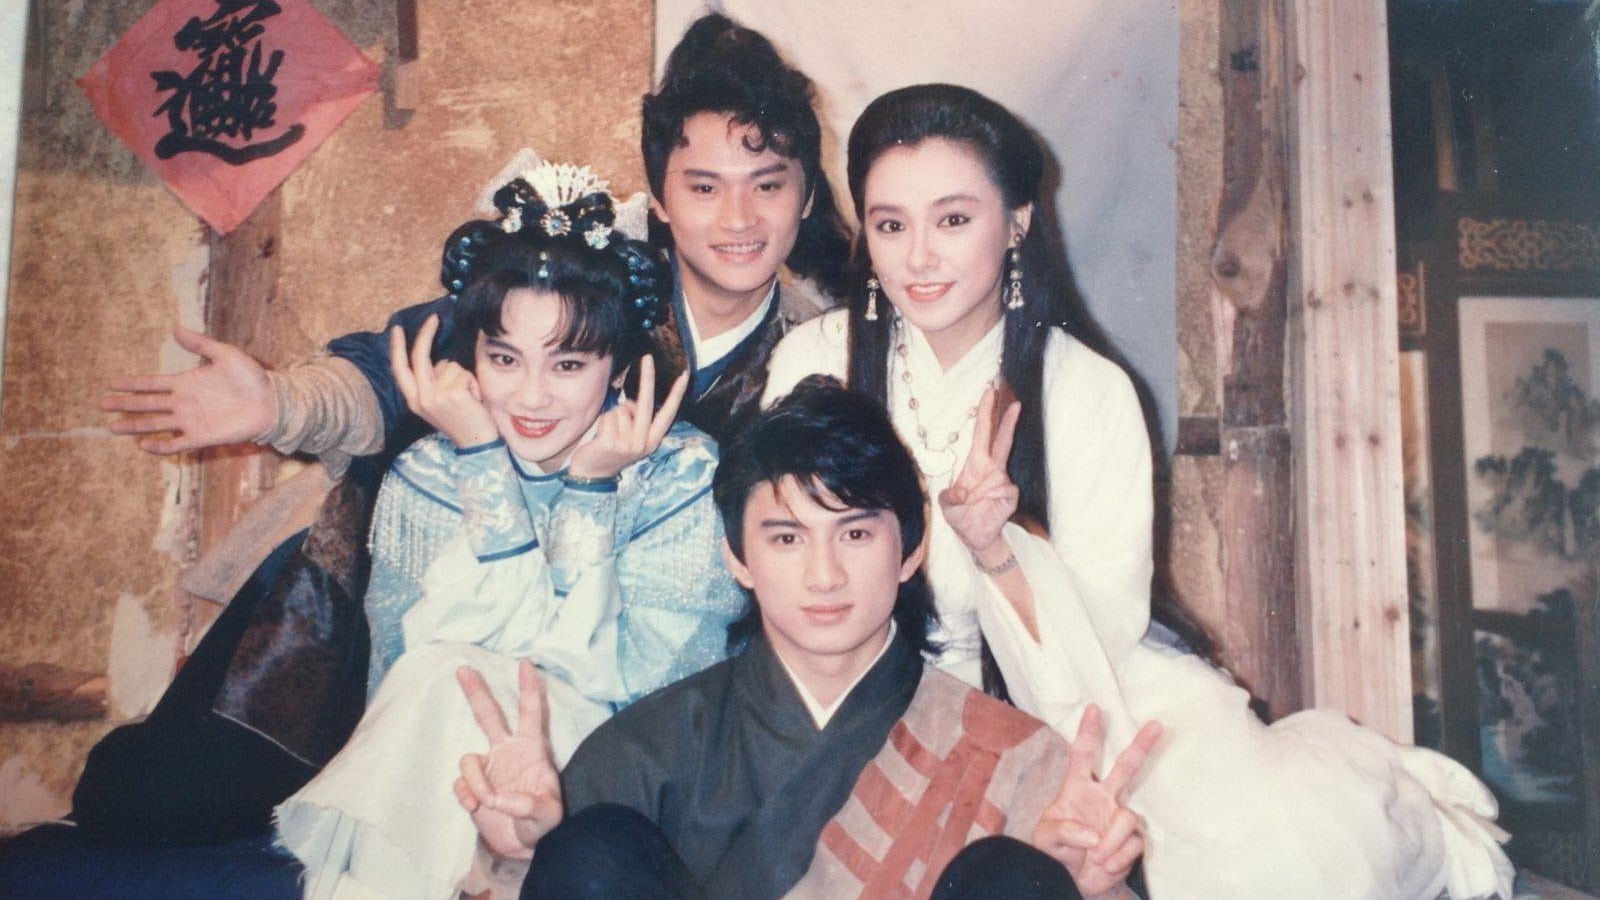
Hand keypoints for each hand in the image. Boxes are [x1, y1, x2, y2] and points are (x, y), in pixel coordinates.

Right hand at [100, 327, 273, 453]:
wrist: (272, 402)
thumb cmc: (251, 378)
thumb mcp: (226, 354)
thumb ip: (200, 344)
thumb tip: (175, 328)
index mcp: (186, 383)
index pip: (152, 384)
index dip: (132, 384)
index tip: (110, 384)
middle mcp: (184, 403)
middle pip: (147, 405)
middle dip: (124, 405)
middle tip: (101, 405)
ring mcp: (191, 421)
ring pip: (156, 425)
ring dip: (134, 426)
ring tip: (112, 428)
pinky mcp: (203, 437)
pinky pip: (177, 444)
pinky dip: (160, 447)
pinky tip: (143, 445)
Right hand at [390, 314, 497, 447]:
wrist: (476, 444)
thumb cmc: (461, 420)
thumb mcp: (438, 404)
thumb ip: (433, 384)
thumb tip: (438, 361)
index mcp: (414, 401)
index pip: (400, 370)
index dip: (397, 349)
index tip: (396, 330)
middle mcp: (421, 398)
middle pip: (420, 357)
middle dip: (426, 334)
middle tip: (435, 318)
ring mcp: (436, 396)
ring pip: (450, 365)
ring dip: (464, 377)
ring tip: (468, 397)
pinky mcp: (452, 394)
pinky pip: (465, 373)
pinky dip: (473, 383)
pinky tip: (474, 399)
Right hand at [454, 660, 562, 859]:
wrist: (525, 845)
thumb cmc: (544, 823)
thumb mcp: (548, 815)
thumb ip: (529, 806)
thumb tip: (498, 798)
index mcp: (531, 749)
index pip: (530, 713)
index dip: (528, 689)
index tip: (526, 664)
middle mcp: (507, 752)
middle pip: (488, 715)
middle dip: (476, 691)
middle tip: (463, 668)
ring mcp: (488, 768)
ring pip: (468, 760)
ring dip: (475, 782)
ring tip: (487, 801)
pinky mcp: (473, 787)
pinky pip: (461, 784)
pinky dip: (466, 796)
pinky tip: (475, 808)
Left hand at [565, 355, 689, 479]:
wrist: (592, 475)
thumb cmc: (612, 450)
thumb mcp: (631, 438)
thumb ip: (636, 419)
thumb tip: (632, 403)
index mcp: (652, 440)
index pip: (668, 413)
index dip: (676, 394)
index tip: (684, 375)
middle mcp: (643, 442)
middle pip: (646, 403)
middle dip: (648, 377)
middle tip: (648, 357)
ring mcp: (628, 444)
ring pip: (620, 409)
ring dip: (612, 416)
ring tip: (608, 432)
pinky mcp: (611, 442)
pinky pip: (608, 416)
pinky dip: (602, 421)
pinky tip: (600, 436)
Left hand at [937, 387, 1022, 568]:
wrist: (975, 536)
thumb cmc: (961, 515)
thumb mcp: (947, 505)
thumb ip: (950, 497)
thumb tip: (962, 492)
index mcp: (975, 462)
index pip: (982, 432)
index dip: (985, 413)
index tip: (989, 393)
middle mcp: (991, 467)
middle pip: (1002, 439)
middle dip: (1008, 421)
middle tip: (1015, 402)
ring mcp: (1003, 480)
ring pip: (997, 475)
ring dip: (982, 491)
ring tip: (974, 503)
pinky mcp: (1011, 494)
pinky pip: (1004, 491)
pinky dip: (992, 500)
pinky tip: (988, 506)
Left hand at [1032, 705, 1162, 897]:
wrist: (1070, 879)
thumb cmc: (1054, 851)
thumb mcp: (1046, 838)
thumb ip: (1065, 831)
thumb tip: (1093, 834)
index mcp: (1077, 789)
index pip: (1082, 755)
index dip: (1087, 732)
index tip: (1093, 708)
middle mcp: (1102, 798)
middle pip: (1125, 767)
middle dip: (1141, 746)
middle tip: (1157, 724)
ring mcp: (1118, 818)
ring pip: (1128, 817)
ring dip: (1111, 841)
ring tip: (1097, 858)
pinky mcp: (1131, 840)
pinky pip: (1132, 843)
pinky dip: (1117, 857)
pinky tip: (1104, 864)